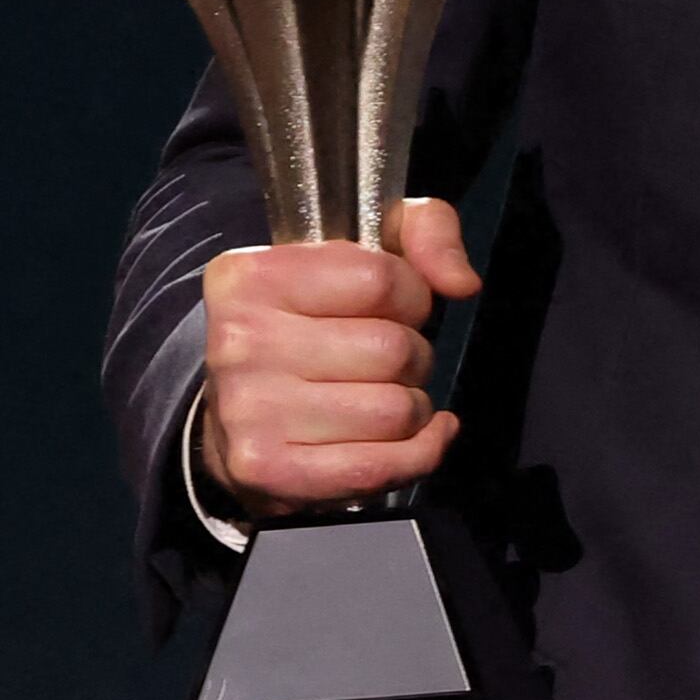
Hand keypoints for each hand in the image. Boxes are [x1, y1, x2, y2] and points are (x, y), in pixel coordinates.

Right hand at [195, 199, 482, 522]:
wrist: (237, 416)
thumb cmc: (312, 325)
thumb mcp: (365, 250)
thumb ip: (426, 230)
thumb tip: (462, 283)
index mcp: (253, 276)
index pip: (380, 279)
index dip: (410, 297)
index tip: (393, 308)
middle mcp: (241, 341)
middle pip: (392, 350)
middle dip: (412, 356)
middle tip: (383, 362)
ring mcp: (249, 410)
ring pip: (395, 411)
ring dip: (411, 408)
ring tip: (379, 398)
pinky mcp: (266, 469)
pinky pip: (381, 468)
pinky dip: (415, 455)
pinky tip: (408, 439)